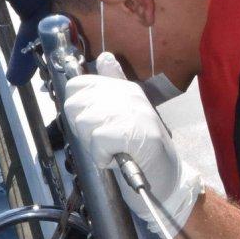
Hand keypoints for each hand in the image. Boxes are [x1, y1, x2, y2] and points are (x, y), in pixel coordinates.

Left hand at [63, 53, 202, 235]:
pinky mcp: (137, 133)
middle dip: (82, 129)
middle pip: (76, 104)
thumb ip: (108, 90)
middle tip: (103, 141)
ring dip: (93, 145)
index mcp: (124, 89)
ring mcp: (135, 112)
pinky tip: (116, 159)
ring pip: (85, 122)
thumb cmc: (136, 152)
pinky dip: (103, 156)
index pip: (77, 84)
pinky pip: (99, 140)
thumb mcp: (118, 117)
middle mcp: (130, 95)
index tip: (90, 124)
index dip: (75, 108)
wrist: (164, 181)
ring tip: (112, 150)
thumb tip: (106, 57)